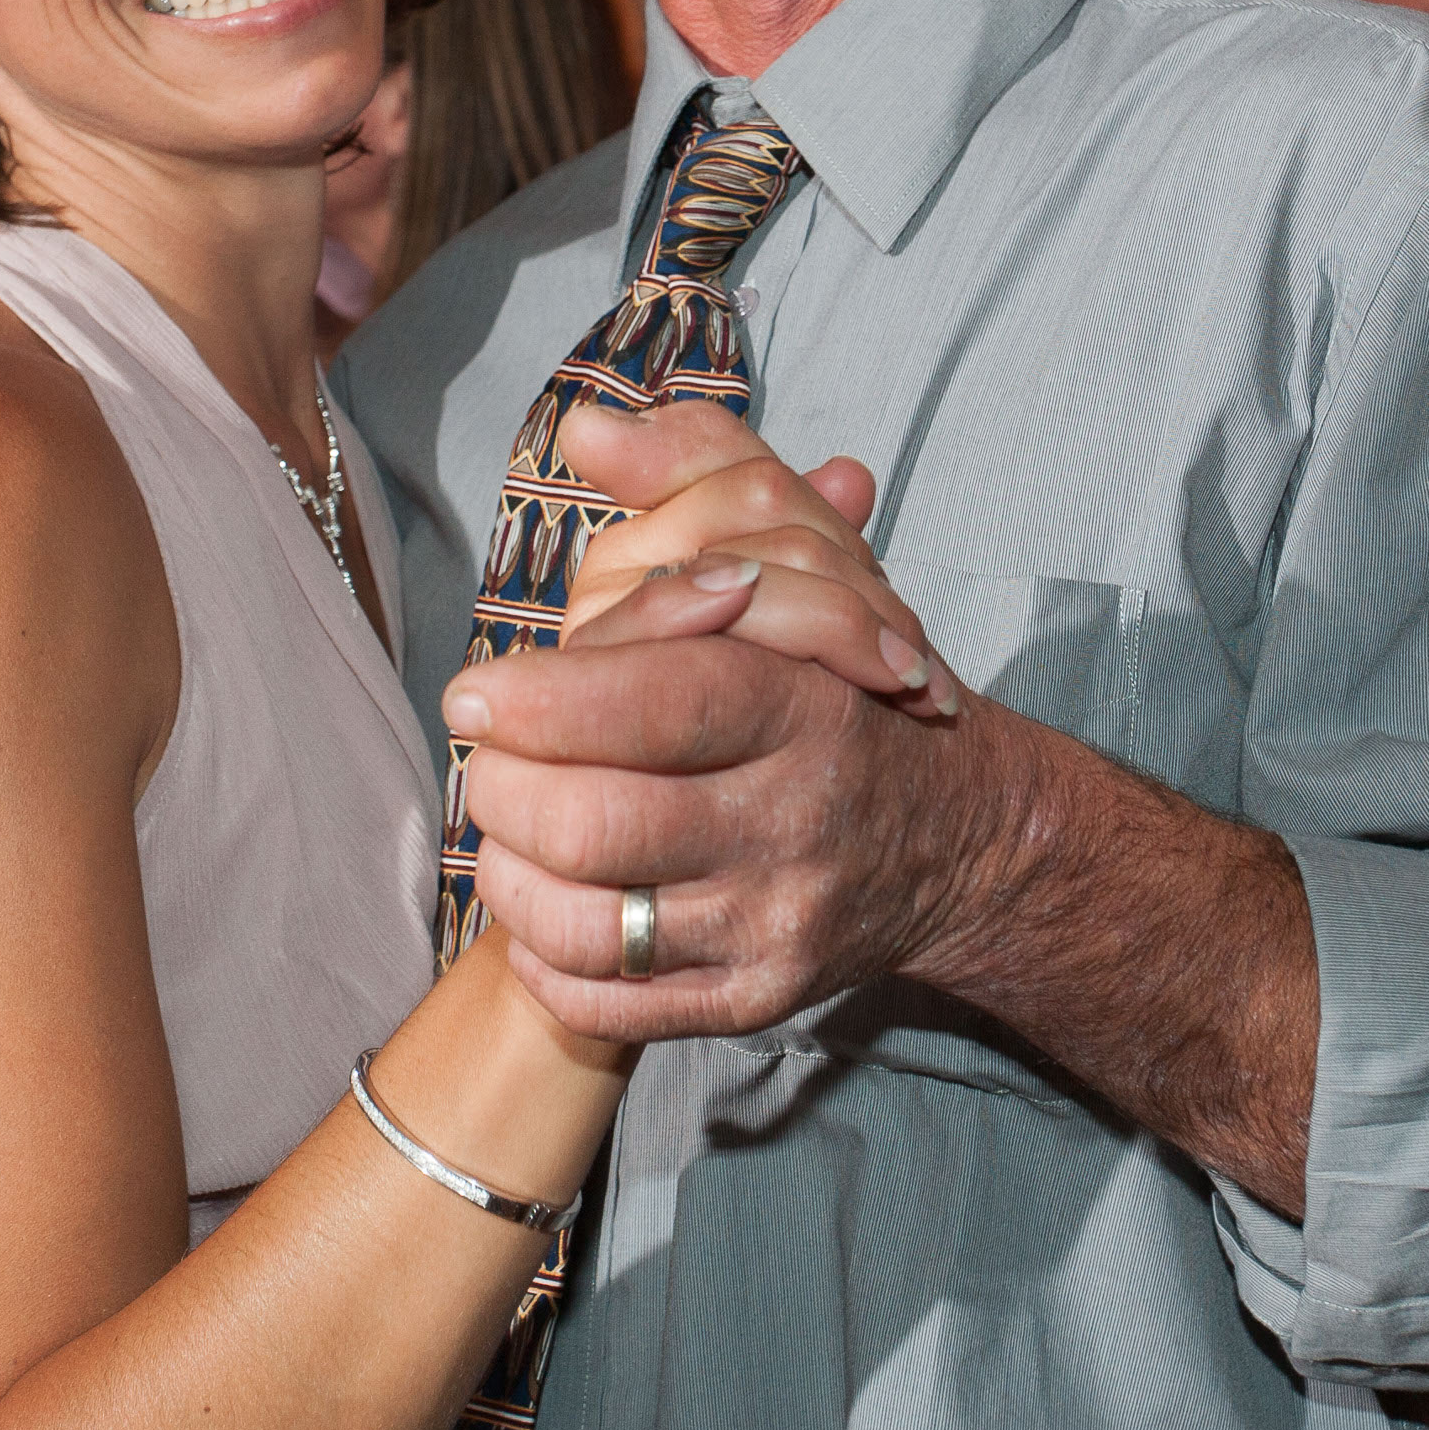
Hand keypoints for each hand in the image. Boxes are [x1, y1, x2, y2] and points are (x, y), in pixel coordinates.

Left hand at [455, 405, 1318, 1213]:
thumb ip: (693, 473)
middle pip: (606, 824)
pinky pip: (610, 1004)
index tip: (472, 692)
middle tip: (479, 759)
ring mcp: (776, 922)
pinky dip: (544, 958)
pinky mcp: (754, 1001)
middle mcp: (797, 820)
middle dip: (507, 791)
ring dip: (511, 874)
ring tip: (501, 826)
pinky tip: (540, 900)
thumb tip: (583, 425)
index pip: (666, 704)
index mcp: (805, 703)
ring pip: (592, 925)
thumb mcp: (797, 554)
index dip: (550, 700)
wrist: (956, 834)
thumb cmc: (840, 680)